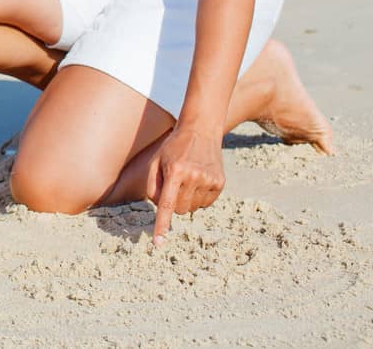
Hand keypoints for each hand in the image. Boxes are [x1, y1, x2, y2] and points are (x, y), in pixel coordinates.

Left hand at [146, 124, 225, 243]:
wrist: (201, 130)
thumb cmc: (173, 147)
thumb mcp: (156, 160)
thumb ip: (152, 186)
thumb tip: (161, 208)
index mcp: (175, 171)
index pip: (167, 205)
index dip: (162, 225)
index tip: (159, 243)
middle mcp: (194, 177)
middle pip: (179, 210)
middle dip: (173, 204)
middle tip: (173, 185)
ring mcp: (209, 180)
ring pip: (192, 209)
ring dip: (186, 200)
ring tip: (186, 179)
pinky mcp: (220, 183)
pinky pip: (205, 204)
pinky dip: (198, 197)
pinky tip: (197, 180)